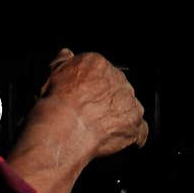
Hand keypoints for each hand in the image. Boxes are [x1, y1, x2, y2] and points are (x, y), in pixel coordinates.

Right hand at [6, 49, 147, 192]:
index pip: (100, 71)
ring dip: (120, 114)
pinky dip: (135, 134)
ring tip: (104, 127)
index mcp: (97, 64)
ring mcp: (128, 100)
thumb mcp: (52, 74)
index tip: (85, 95)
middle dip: (107, 99)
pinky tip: (128, 139)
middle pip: (116, 87)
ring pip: (128, 105)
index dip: (92, 85)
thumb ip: (63, 61)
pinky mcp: (134, 121)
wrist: (65, 127)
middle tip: (92, 113)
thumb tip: (67, 53)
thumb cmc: (57, 103)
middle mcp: (117, 78)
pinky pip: (141, 128)